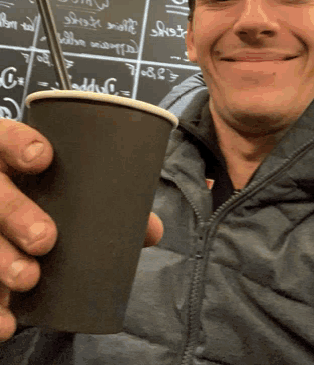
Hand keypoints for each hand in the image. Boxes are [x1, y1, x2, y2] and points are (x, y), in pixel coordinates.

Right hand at [0, 120, 163, 341]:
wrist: (16, 220)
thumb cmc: (46, 197)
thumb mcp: (66, 191)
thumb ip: (107, 203)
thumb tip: (152, 229)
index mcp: (9, 158)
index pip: (4, 137)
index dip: (18, 143)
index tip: (42, 157)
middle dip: (15, 213)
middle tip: (45, 238)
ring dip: (2, 260)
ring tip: (29, 277)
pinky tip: (9, 321)